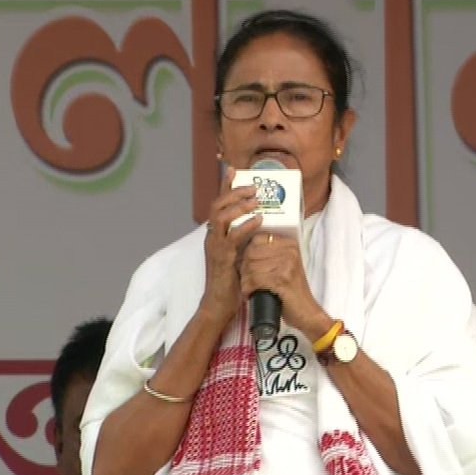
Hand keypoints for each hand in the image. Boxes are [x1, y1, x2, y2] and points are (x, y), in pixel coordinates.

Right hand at [201, 164, 261, 323]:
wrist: (219, 304)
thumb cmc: (233, 280)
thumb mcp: (239, 253)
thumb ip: (245, 238)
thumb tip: (262, 222)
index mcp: (216, 234)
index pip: (218, 204)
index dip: (225, 186)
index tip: (234, 170)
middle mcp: (212, 237)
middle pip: (217, 205)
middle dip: (234, 191)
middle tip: (253, 187)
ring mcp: (215, 247)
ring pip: (221, 217)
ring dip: (239, 205)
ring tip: (256, 200)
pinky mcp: (222, 258)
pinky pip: (233, 237)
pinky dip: (246, 226)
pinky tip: (259, 221)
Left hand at [239, 232, 331, 338]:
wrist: (306, 312)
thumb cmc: (292, 291)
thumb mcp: (285, 266)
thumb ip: (270, 254)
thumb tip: (243, 247)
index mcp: (290, 245)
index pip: (257, 239)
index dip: (248, 253)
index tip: (250, 267)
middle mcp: (290, 252)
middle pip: (251, 252)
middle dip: (244, 268)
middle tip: (248, 280)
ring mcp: (287, 265)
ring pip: (251, 266)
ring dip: (245, 280)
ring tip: (250, 288)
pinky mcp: (282, 280)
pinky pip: (255, 279)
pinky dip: (248, 289)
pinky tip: (251, 294)